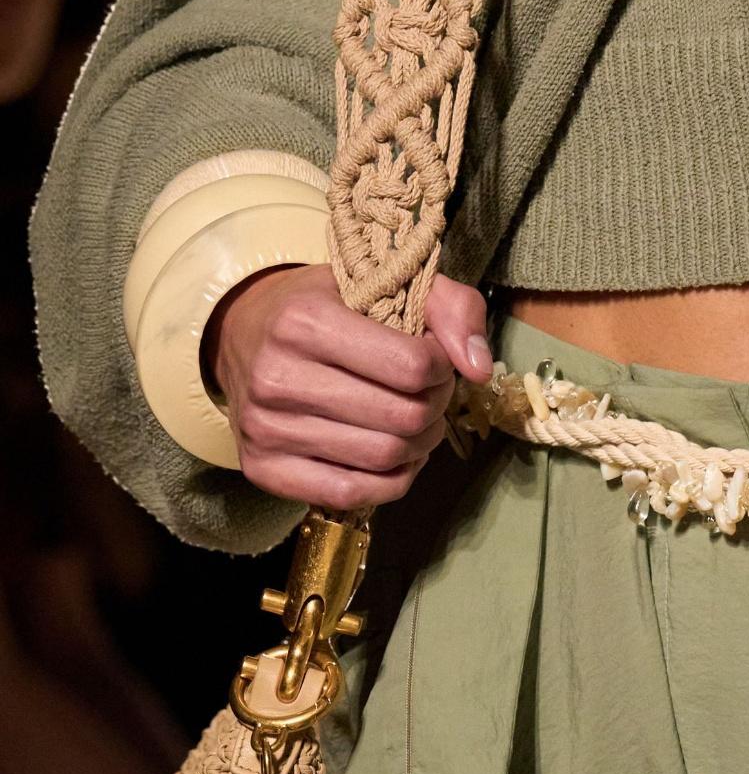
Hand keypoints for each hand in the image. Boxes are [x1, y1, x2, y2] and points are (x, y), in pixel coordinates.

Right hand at [201, 263, 493, 511]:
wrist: (244, 331)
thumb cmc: (328, 305)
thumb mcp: (388, 280)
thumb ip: (451, 308)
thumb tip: (479, 368)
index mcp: (306, 321)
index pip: (413, 367)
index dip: (444, 367)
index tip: (436, 359)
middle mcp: (278, 377)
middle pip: (403, 418)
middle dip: (437, 407)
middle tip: (432, 393)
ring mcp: (264, 428)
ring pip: (383, 458)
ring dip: (420, 445)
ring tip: (416, 421)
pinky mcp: (262, 468)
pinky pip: (351, 493)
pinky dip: (391, 480)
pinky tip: (396, 455)